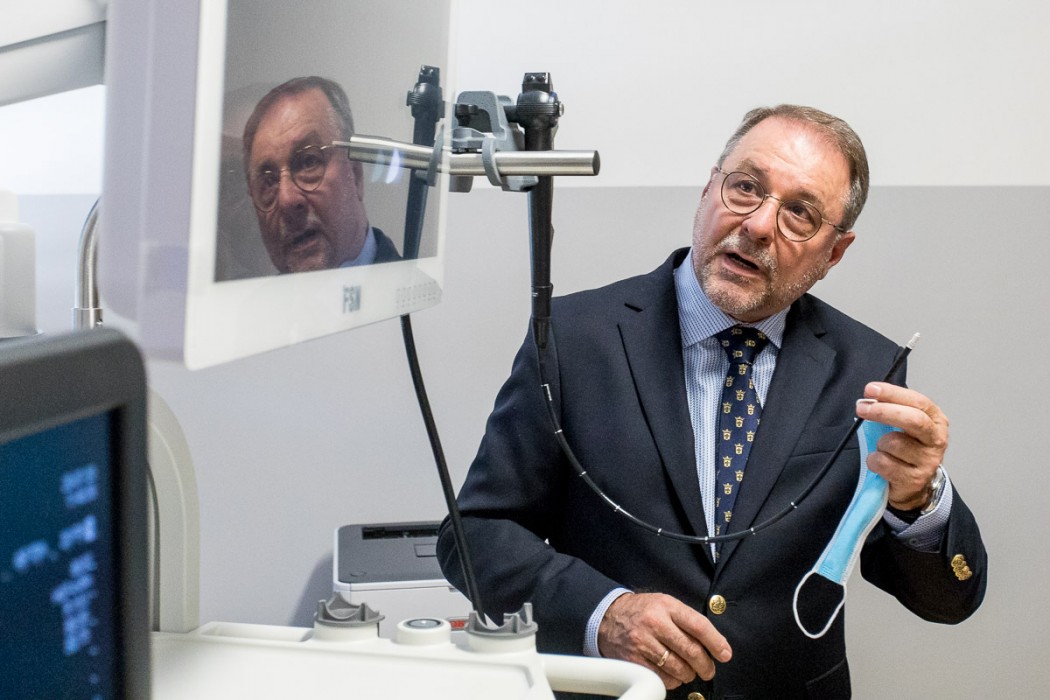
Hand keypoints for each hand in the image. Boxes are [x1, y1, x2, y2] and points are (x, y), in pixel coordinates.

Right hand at [597, 592, 731, 689]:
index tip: (725, 654)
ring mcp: (643, 643)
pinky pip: (662, 678)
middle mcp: (655, 623)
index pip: (698, 625)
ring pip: (679, 668)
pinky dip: (672, 681)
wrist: (608, 617)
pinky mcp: (634, 660)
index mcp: (666, 606)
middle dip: (706, 665)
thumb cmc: (642, 611)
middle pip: (691, 650)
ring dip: (689, 674)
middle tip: (709, 670)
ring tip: (689, 672)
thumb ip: (686, 620)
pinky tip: (672, 674)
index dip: (716, 642)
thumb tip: (714, 644)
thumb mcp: (664, 604)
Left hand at [855, 382, 948, 510]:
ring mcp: (928, 461)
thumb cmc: (907, 450)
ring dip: (879, 444)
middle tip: (862, 408)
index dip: (892, 393)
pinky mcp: (914, 479)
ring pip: (893, 443)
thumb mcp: (905, 426)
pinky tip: (880, 463)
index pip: (917, 401)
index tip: (871, 389)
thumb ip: (892, 410)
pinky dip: (874, 460)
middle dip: (884, 411)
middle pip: (913, 420)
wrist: (913, 484)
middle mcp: (936, 439)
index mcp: (935, 420)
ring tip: (882, 449)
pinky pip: (884, 463)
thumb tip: (868, 399)